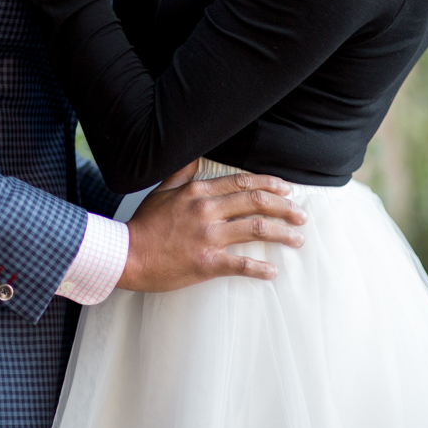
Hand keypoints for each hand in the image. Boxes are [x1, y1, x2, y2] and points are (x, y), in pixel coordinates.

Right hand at [116, 167, 306, 290]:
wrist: (125, 254)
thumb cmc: (143, 225)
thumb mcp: (160, 192)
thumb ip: (181, 174)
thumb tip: (193, 156)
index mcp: (198, 192)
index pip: (242, 182)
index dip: (270, 185)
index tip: (287, 190)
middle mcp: (207, 210)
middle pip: (256, 202)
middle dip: (285, 207)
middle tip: (301, 215)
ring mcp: (208, 237)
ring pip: (256, 229)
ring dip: (282, 233)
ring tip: (297, 239)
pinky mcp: (206, 262)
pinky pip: (241, 264)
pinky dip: (260, 268)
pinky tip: (273, 271)